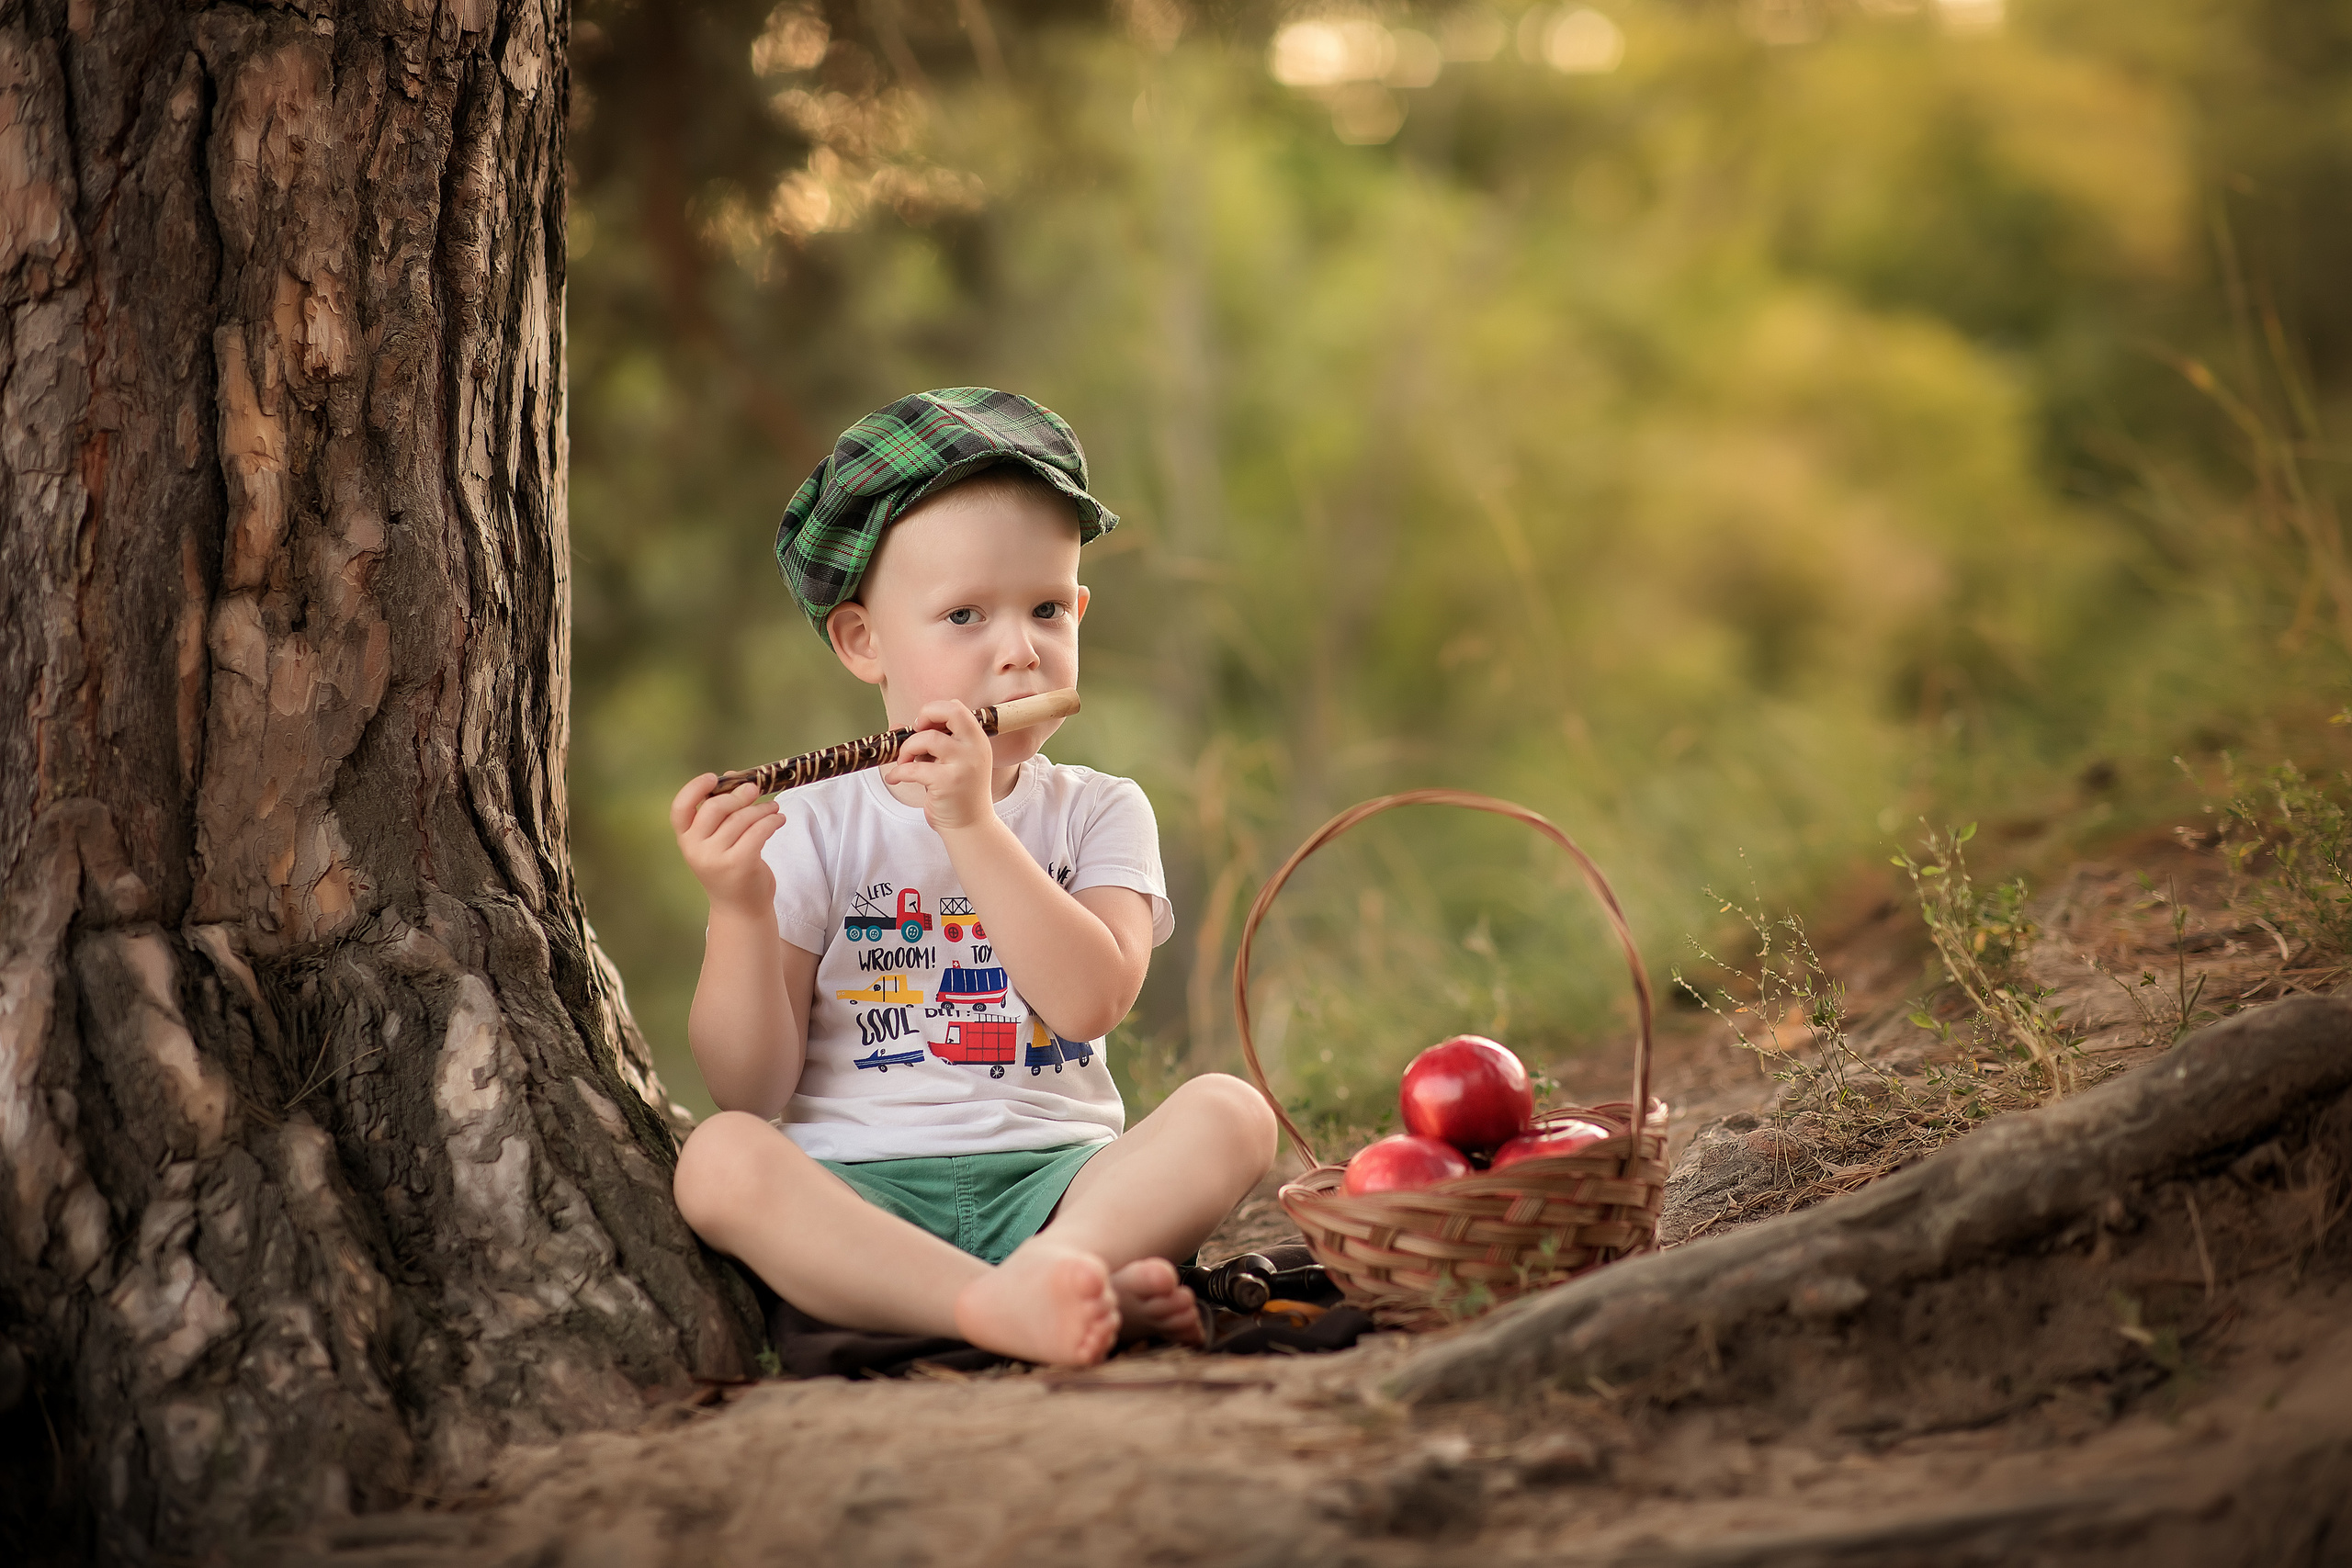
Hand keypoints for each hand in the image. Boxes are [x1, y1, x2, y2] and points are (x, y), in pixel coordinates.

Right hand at [672, 775, 786, 916]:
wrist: (740, 908)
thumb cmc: (729, 868)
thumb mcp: (717, 841)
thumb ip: (721, 812)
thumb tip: (733, 777)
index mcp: (685, 839)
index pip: (680, 808)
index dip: (694, 788)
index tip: (712, 777)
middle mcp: (696, 849)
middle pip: (715, 808)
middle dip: (738, 794)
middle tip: (755, 789)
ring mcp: (716, 859)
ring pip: (741, 819)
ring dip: (762, 808)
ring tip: (773, 808)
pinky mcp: (740, 865)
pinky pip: (759, 831)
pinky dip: (772, 821)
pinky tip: (778, 820)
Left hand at [882, 700, 994, 832]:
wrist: (971, 826)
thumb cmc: (958, 793)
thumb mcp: (949, 763)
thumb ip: (928, 743)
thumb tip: (895, 726)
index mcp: (977, 740)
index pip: (956, 707)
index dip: (934, 712)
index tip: (922, 728)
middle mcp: (975, 748)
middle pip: (950, 711)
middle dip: (925, 715)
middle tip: (915, 733)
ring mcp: (963, 765)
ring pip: (926, 739)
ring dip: (907, 749)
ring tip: (903, 763)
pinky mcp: (948, 782)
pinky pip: (913, 768)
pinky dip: (898, 772)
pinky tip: (895, 779)